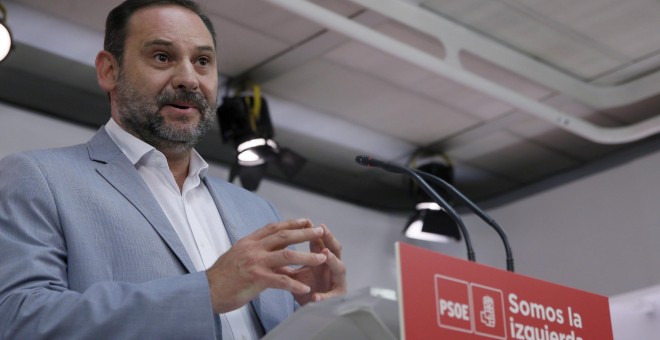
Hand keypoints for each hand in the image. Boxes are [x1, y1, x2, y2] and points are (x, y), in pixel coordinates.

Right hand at [205, 219, 327, 313]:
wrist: (206, 290)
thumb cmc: (223, 276)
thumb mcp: (240, 257)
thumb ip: (259, 254)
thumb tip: (279, 259)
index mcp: (249, 242)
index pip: (274, 227)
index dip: (291, 223)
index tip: (305, 221)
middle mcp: (253, 248)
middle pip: (284, 236)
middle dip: (305, 233)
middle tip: (320, 231)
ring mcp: (255, 262)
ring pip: (287, 256)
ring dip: (307, 257)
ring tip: (322, 258)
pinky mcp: (256, 278)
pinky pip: (280, 281)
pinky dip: (294, 285)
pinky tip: (305, 288)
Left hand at [277, 223, 346, 305]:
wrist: (312, 311)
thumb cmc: (306, 290)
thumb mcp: (294, 275)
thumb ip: (288, 262)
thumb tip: (272, 248)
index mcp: (322, 260)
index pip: (319, 242)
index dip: (314, 232)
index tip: (306, 221)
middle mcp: (332, 268)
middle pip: (335, 249)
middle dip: (329, 239)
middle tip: (322, 230)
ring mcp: (337, 282)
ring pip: (339, 268)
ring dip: (333, 260)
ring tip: (325, 255)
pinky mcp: (337, 299)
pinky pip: (332, 297)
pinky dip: (325, 297)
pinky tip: (316, 297)